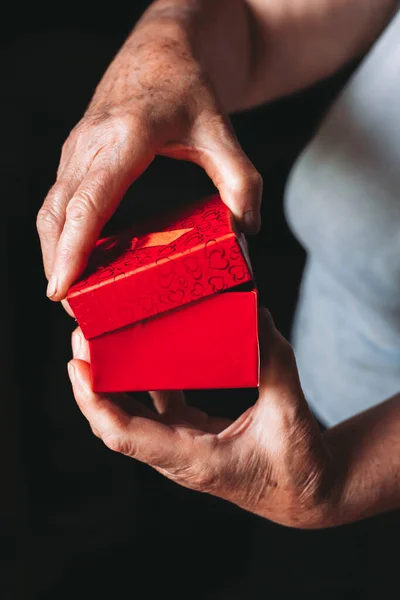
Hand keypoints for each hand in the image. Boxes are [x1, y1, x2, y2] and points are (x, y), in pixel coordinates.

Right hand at [37, 14, 261, 302]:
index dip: (71, 250)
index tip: (61, 288)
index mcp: (124, 139)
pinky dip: (61, 233)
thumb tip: (248, 228)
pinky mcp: (76, 155)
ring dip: (55, 252)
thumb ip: (242, 180)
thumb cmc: (188, 86)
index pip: (87, 204)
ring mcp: (77, 149)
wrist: (160, 51)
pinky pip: (58, 200)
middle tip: (74, 310)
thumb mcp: (222, 130)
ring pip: (50, 210)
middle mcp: (90, 145)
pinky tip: (77, 257)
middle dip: (58, 265)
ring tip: (71, 292)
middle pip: (57, 215)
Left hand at [67, 310, 337, 528]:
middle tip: (82, 335)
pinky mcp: (190, 435)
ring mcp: (181, 446)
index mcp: (194, 458)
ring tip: (101, 340)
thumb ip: (275, 365)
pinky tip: (142, 351)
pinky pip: (156, 406)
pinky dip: (144, 380)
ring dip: (112, 381)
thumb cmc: (299, 466)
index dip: (95, 403)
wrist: (307, 495)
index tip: (77, 366)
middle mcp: (178, 455)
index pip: (127, 434)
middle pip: (117, 421)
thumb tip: (258, 316)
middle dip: (92, 383)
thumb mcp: (290, 415)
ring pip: (132, 413)